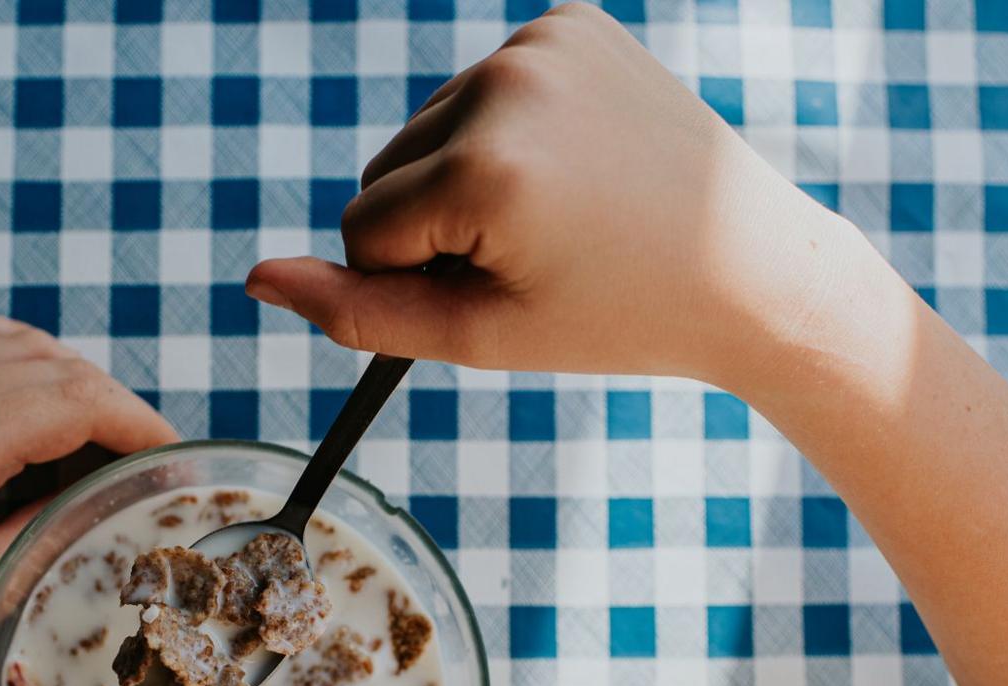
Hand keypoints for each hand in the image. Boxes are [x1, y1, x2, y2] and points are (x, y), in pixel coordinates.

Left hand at [0, 315, 177, 685]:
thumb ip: (50, 531)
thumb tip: (113, 506)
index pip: (79, 400)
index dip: (143, 428)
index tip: (181, 466)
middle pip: (58, 367)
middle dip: (117, 412)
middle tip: (150, 471)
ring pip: (17, 348)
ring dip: (71, 386)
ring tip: (99, 451)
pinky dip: (14, 356)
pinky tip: (35, 392)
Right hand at [245, 3, 858, 390]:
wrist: (749, 266)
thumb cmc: (614, 316)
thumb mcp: (480, 334)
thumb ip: (359, 312)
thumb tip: (258, 279)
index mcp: (485, 169)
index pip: (364, 226)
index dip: (417, 277)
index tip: (502, 288)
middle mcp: (506, 85)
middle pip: (387, 169)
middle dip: (437, 223)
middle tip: (538, 254)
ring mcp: (541, 42)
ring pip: (430, 129)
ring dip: (467, 176)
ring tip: (558, 211)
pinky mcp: (569, 21)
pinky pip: (483, 88)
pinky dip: (508, 130)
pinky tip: (571, 161)